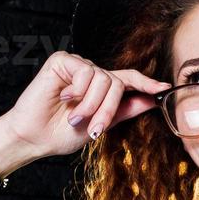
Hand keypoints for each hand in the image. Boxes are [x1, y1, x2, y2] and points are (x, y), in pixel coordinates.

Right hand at [0, 51, 169, 160]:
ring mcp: (78, 66)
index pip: (129, 80)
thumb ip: (124, 111)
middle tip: (95, 128)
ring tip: (75, 118)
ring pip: (104, 80)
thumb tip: (151, 101)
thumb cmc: (61, 134)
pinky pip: (86, 72)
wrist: (34, 138)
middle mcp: (91, 74)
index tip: (165, 89)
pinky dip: (79, 90)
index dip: (147, 83)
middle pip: (118, 83)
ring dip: (92, 105)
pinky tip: (64, 98)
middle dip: (110, 109)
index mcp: (101, 89)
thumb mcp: (99, 125)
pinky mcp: (63, 61)